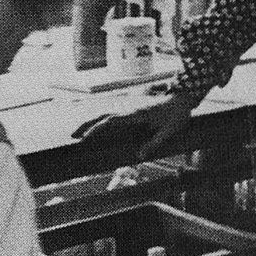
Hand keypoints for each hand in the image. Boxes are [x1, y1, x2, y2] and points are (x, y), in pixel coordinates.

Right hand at [72, 92, 202, 160]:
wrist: (183, 99)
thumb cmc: (177, 115)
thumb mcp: (169, 131)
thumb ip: (155, 143)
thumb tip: (140, 156)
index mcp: (136, 114)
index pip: (111, 121)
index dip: (96, 129)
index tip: (85, 138)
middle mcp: (130, 109)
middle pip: (103, 116)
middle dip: (87, 125)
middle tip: (73, 136)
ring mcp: (130, 108)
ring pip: (106, 114)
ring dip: (92, 122)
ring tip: (79, 134)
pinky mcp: (133, 109)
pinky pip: (113, 115)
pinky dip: (101, 121)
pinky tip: (96, 127)